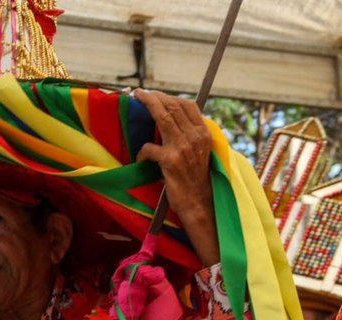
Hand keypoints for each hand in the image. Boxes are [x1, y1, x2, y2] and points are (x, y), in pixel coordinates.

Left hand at [134, 89, 219, 264]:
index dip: (171, 97)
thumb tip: (174, 121)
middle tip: (141, 93)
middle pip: (173, 107)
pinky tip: (141, 158)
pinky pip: (149, 147)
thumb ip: (192, 137)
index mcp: (204, 134)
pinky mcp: (170, 161)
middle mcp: (195, 137)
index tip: (158, 95)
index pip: (189, 106)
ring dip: (148, 105)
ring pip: (162, 117)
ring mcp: (183, 148)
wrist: (199, 204)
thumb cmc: (197, 180)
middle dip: (155, 97)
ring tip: (137, 99)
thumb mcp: (201, 153)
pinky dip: (142, 151)